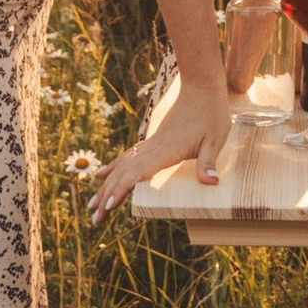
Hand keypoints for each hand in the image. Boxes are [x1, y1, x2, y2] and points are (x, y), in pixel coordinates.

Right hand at [90, 74, 234, 219]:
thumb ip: (208, 161)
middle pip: (123, 175)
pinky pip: (127, 157)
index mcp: (164, 151)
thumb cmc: (211, 114)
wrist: (201, 88)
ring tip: (91, 205)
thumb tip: (211, 183)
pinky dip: (113, 168)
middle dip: (107, 197)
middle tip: (95, 219)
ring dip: (106, 187)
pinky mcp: (153, 141)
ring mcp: (150, 144)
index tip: (108, 206)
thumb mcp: (215, 139)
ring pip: (121, 167)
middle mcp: (152, 148)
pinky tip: (102, 175)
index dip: (121, 190)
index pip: (136, 173)